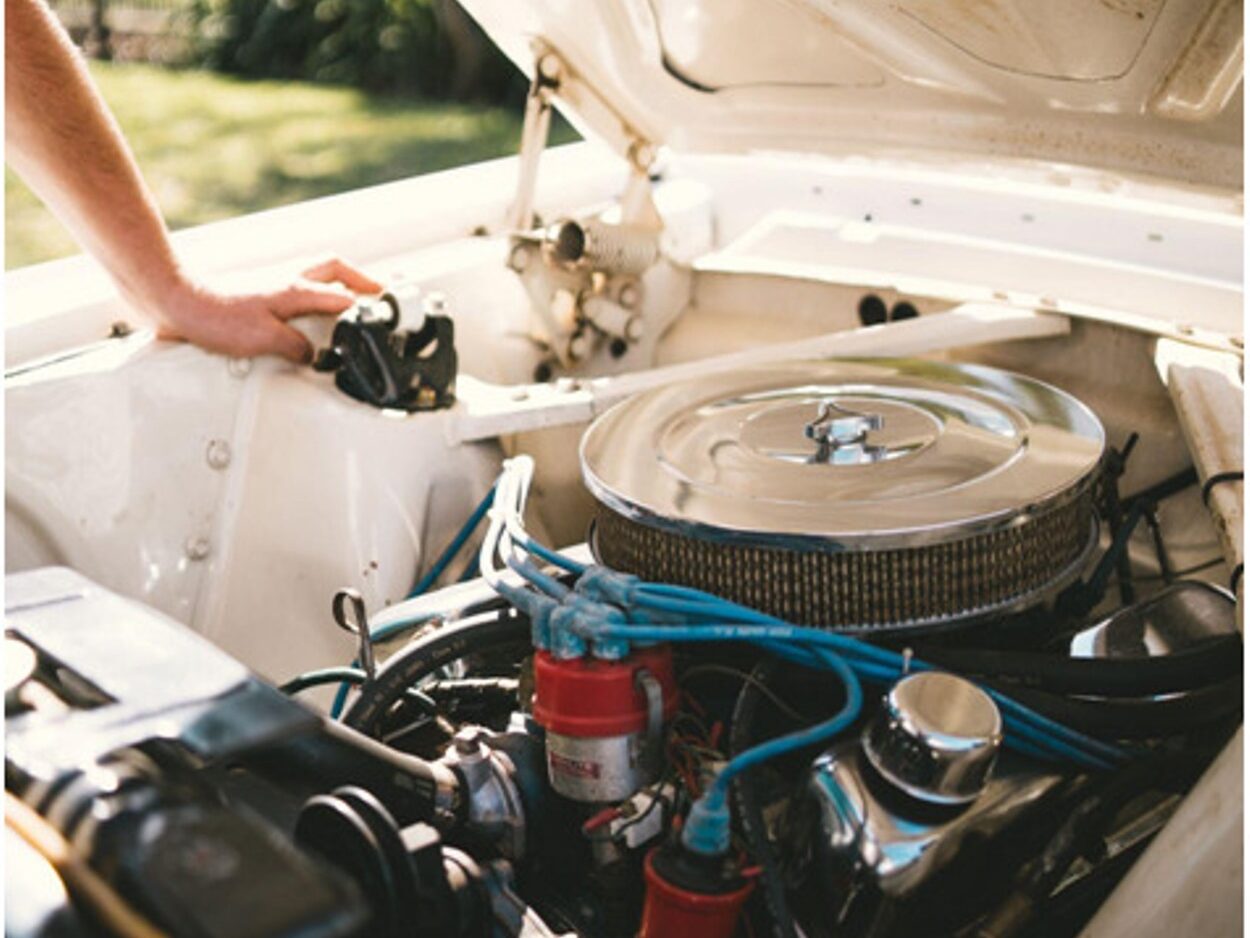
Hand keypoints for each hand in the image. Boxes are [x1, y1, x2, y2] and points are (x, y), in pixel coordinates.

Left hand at [156, 257, 383, 362]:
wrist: (177, 302)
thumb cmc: (215, 316)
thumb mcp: (264, 339)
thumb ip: (297, 347)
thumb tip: (313, 355)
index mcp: (296, 290)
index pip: (344, 296)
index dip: (369, 306)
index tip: (387, 314)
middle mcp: (287, 282)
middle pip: (335, 269)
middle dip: (360, 279)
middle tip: (378, 292)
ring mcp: (273, 286)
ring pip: (316, 275)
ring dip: (338, 281)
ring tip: (351, 297)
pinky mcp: (258, 295)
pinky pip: (296, 288)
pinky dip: (312, 293)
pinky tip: (308, 309)